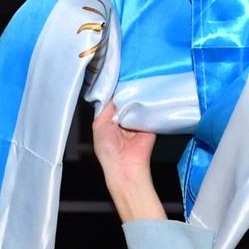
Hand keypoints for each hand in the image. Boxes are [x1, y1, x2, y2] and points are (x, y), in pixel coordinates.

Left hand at [91, 102, 161, 223]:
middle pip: (125, 101)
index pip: (113, 102)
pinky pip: (148, 110)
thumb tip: (114, 95)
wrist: (125, 165)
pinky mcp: (149, 124)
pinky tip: (143, 102)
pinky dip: (146, 106)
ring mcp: (136, 121)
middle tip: (126, 90)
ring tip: (134, 96)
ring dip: (135, 100)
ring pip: (136, 104)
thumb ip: (106, 108)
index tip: (116, 84)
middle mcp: (123, 120)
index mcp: (110, 121)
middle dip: (125, 96)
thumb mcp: (99, 125)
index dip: (114, 94)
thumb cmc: (108, 150)